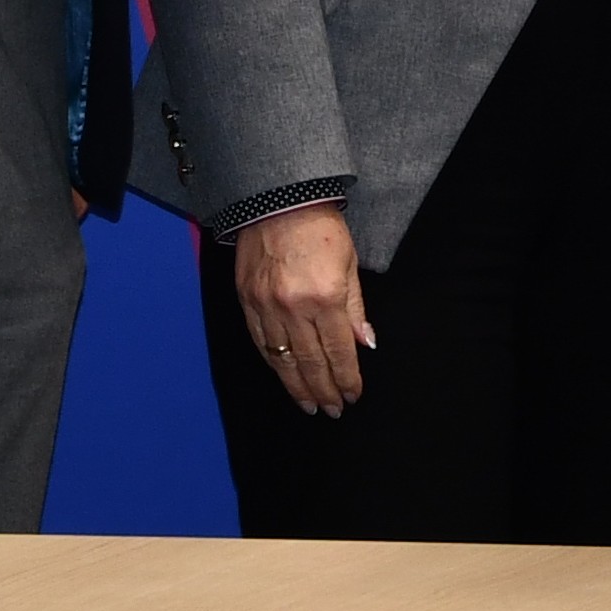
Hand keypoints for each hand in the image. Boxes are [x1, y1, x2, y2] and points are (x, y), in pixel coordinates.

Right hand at [233, 202, 372, 414]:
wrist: (279, 200)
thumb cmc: (320, 228)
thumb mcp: (350, 264)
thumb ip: (355, 310)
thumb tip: (363, 345)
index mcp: (325, 297)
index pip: (338, 351)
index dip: (346, 378)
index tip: (352, 395)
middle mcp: (293, 307)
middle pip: (309, 362)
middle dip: (323, 390)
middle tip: (331, 410)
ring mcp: (266, 305)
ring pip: (281, 359)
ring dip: (296, 386)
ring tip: (308, 404)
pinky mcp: (247, 300)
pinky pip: (260, 341)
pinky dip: (273, 363)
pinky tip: (283, 375)